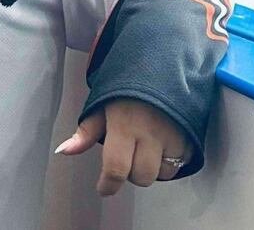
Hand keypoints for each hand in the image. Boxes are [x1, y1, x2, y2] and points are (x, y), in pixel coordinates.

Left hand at [54, 99, 190, 196]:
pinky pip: (180, 164)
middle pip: (141, 176)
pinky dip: (168, 161)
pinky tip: (160, 146)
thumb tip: (63, 151)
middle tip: (125, 157)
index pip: (116, 167)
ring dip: (150, 168)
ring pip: (162, 173)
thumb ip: (85, 131)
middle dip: (130, 174)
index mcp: (124, 125)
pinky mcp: (190, 138)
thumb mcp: (101, 103)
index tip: (103, 189)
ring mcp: (174, 138)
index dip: (108, 184)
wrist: (163, 65)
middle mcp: (150, 134)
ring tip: (144, 149)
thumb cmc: (126, 86)